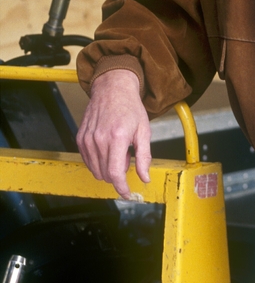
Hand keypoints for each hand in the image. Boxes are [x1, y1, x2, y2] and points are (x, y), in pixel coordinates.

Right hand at [76, 68, 150, 198]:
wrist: (113, 89)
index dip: (121, 187)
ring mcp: (87, 139)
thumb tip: (145, 178)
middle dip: (118, 173)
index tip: (127, 193)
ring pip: (95, 170)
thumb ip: (144, 157)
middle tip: (127, 155)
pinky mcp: (80, 139)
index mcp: (117, 138)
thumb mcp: (144, 131)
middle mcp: (99, 139)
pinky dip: (98, 161)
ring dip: (108, 167)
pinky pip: (88, 161)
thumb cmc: (130, 107)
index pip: (115, 173)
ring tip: (118, 149)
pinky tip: (108, 147)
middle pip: (105, 174)